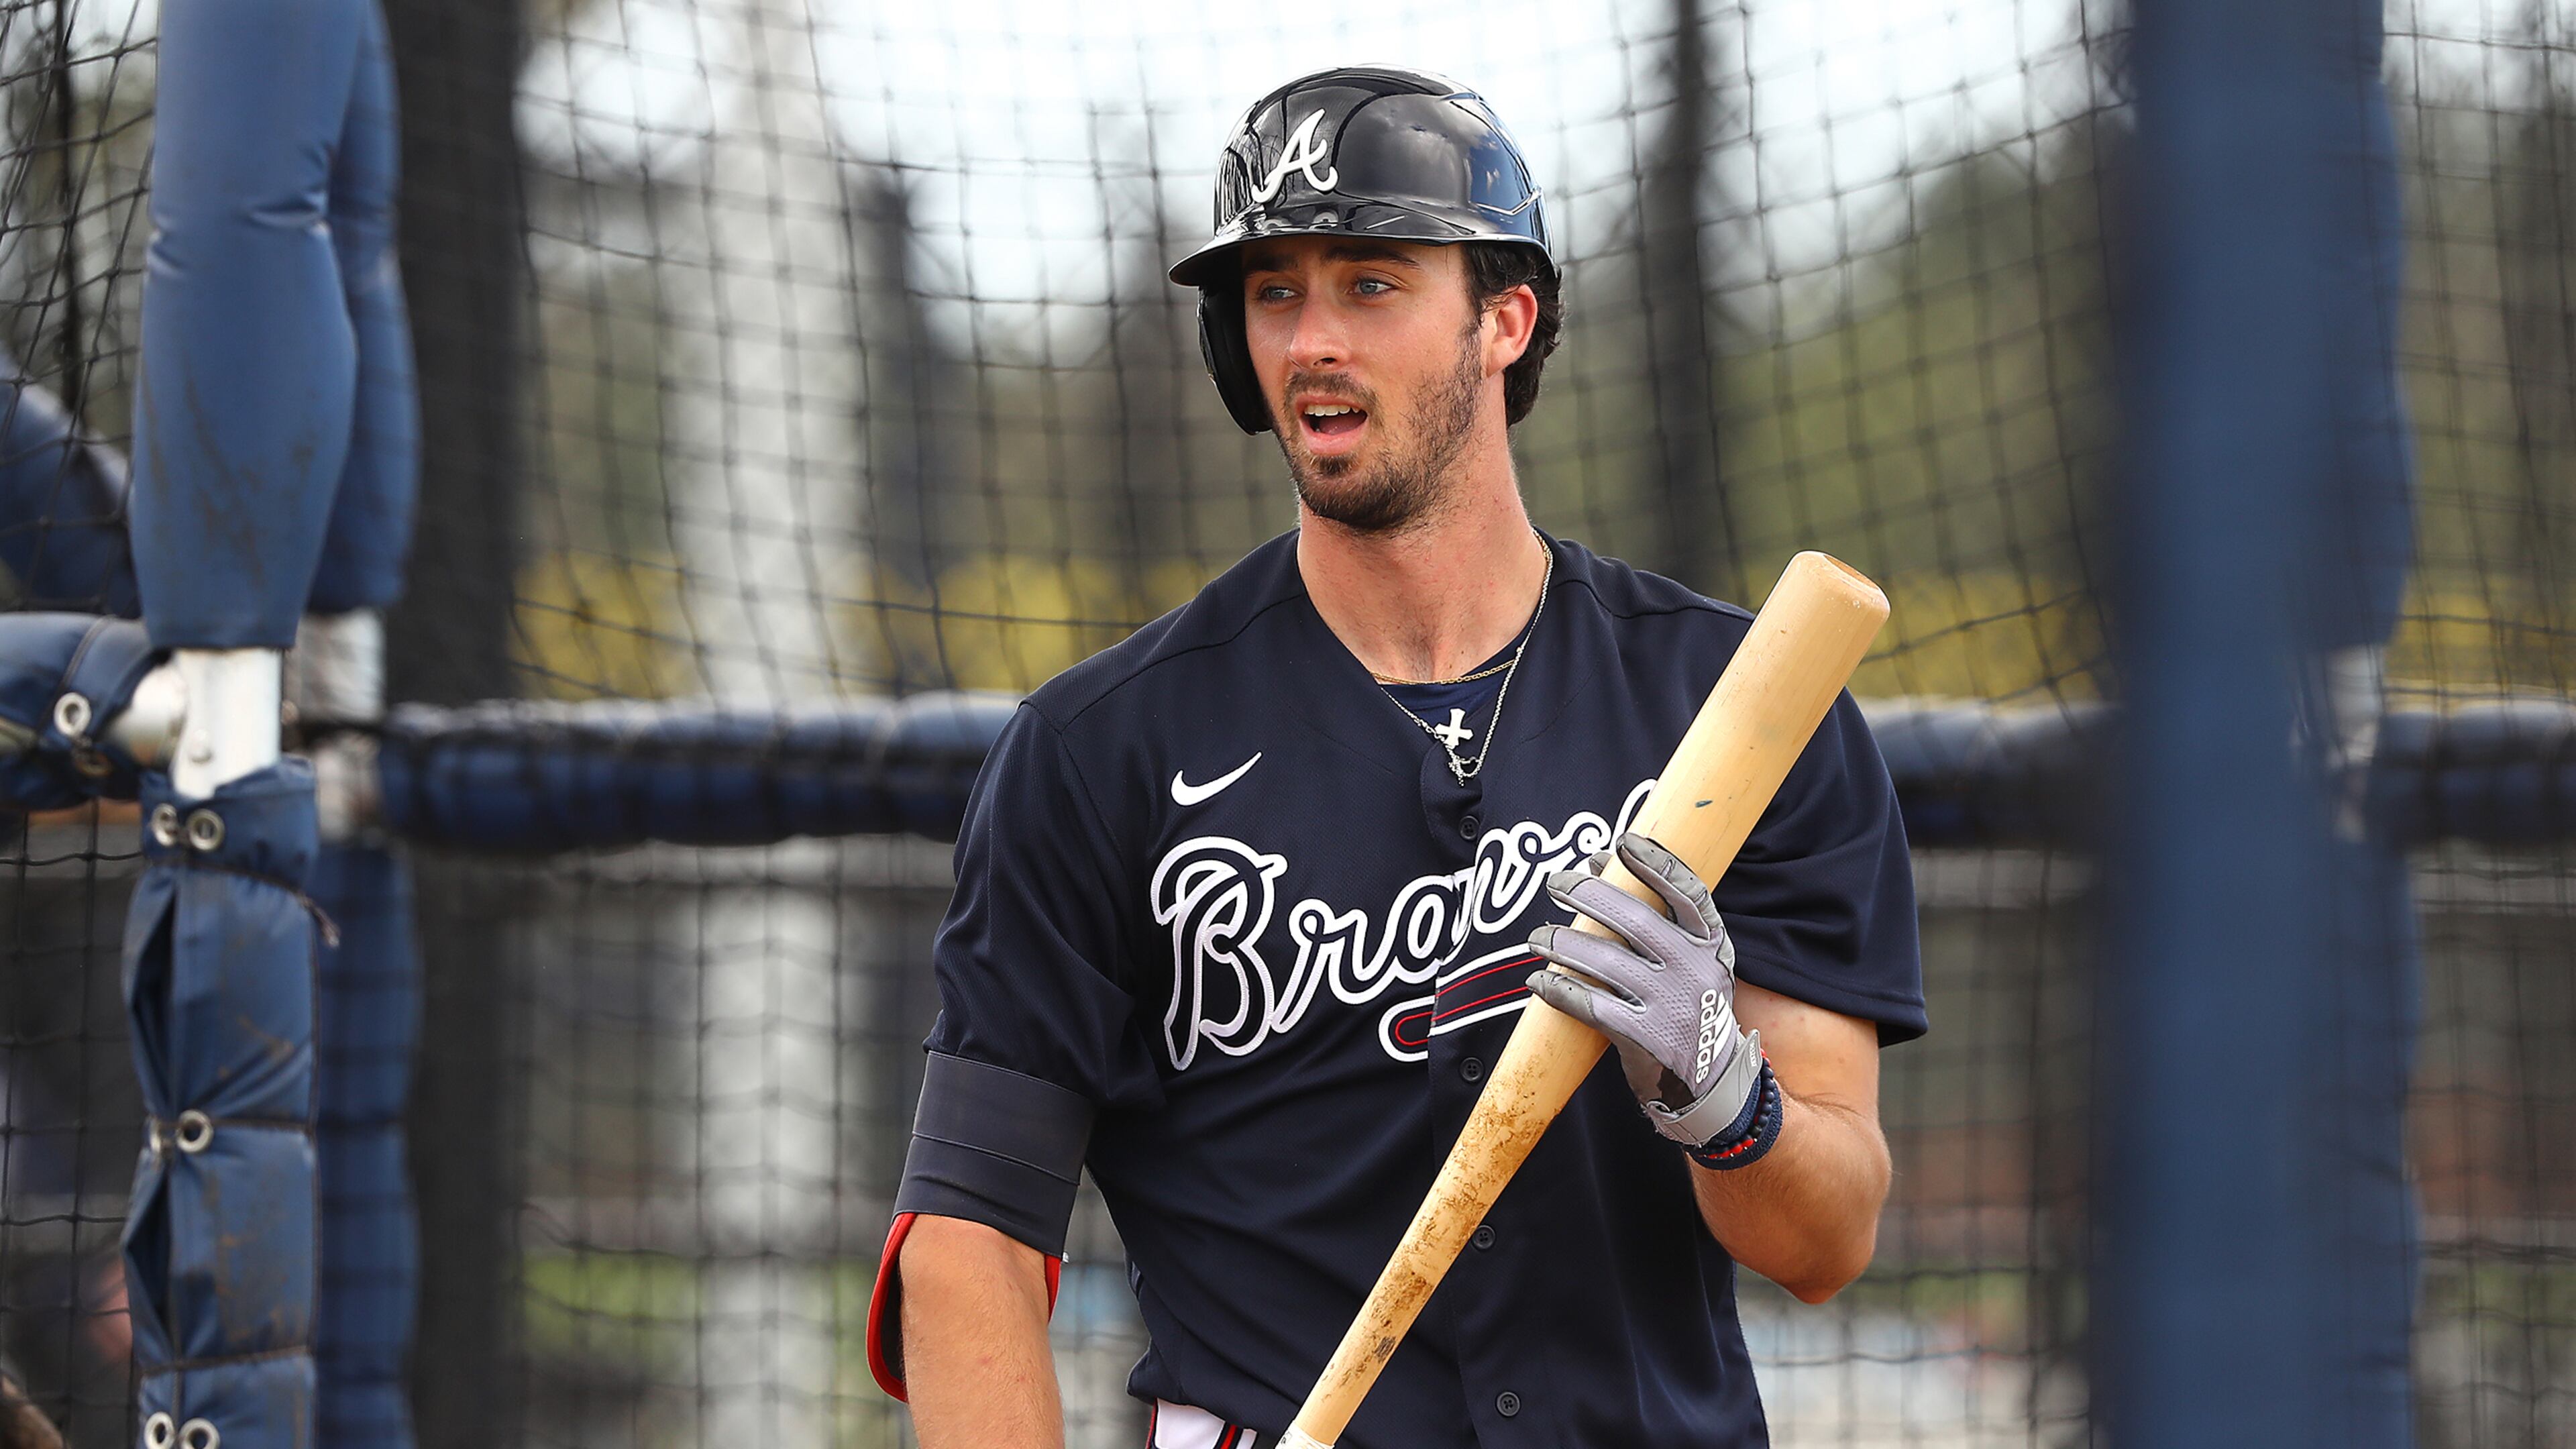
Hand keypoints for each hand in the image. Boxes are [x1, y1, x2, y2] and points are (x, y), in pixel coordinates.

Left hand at [1525, 832, 1762, 1148]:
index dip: (1656, 864)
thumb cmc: (1691, 1007)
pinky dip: (1560, 990)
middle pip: (1636, 921)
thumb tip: (1599, 862)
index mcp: (1712, 945)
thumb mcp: (1693, 960)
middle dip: (1590, 895)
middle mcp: (1696, 970)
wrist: (1713, 1084)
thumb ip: (1655, 915)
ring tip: (1537, 936)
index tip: (1621, 842)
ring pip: (1607, 962)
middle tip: (1556, 882)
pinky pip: (1592, 1006)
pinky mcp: (1646, 1039)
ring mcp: (1672, 1006)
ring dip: (1563, 943)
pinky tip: (1538, 980)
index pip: (1688, 893)